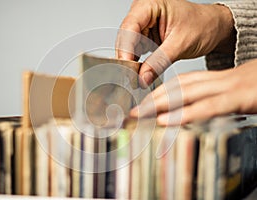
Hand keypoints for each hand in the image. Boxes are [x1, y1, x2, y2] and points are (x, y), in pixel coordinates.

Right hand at [116, 0, 234, 85]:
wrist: (214, 28)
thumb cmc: (203, 25)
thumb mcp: (181, 44)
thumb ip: (159, 62)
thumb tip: (142, 78)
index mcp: (150, 4)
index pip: (130, 27)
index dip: (126, 49)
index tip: (127, 69)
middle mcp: (143, 12)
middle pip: (126, 37)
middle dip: (128, 58)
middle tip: (131, 78)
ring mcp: (143, 24)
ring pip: (129, 46)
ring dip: (132, 62)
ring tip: (136, 77)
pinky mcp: (146, 36)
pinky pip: (136, 51)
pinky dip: (138, 62)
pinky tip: (140, 72)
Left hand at [130, 59, 256, 124]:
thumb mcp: (235, 92)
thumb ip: (214, 99)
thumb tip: (192, 110)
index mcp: (218, 79)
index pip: (182, 84)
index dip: (160, 93)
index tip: (142, 105)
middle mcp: (220, 80)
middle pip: (179, 87)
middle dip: (153, 100)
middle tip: (133, 112)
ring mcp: (230, 87)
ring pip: (188, 93)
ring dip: (161, 105)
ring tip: (142, 115)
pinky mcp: (242, 97)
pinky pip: (209, 106)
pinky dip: (185, 113)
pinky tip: (167, 121)